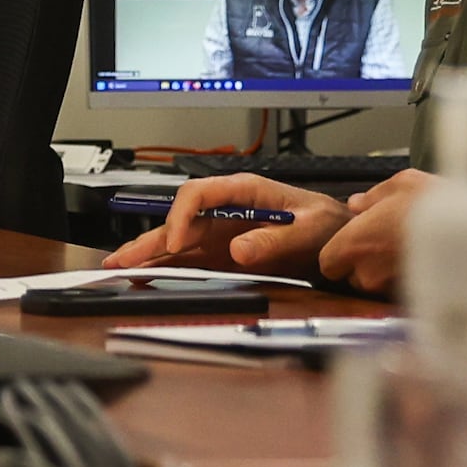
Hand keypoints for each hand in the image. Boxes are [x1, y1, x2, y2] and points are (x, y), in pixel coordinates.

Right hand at [100, 173, 349, 279]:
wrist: (345, 239)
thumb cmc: (332, 224)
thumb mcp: (311, 229)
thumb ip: (276, 240)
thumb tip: (240, 250)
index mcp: (245, 191)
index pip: (199, 194)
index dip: (182, 217)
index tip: (178, 244)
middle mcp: (228, 210)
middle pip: (179, 219)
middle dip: (150, 239)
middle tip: (121, 258)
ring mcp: (226, 232)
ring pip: (179, 241)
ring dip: (150, 254)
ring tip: (121, 267)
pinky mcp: (228, 253)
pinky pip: (193, 259)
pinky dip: (168, 267)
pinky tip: (148, 275)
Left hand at [313, 170, 432, 296]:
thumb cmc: (437, 204)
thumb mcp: (401, 184)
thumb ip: (372, 197)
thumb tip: (357, 204)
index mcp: (354, 244)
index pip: (328, 263)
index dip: (340, 254)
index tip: (354, 243)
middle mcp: (368, 274)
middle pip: (353, 278)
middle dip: (364, 265)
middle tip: (386, 244)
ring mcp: (392, 290)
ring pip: (378, 288)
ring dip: (387, 274)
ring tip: (409, 251)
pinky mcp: (416, 301)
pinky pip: (403, 294)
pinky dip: (410, 282)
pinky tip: (425, 264)